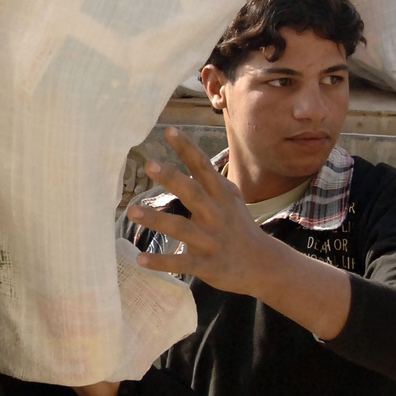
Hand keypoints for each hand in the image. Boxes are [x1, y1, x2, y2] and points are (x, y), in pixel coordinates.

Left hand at [126, 127, 351, 338]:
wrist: (264, 264)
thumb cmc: (239, 226)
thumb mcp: (230, 198)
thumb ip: (209, 179)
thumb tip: (189, 152)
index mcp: (220, 194)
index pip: (202, 166)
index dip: (186, 148)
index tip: (168, 131)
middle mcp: (216, 214)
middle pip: (192, 192)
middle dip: (171, 177)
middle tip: (149, 163)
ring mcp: (211, 240)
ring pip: (181, 228)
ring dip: (156, 219)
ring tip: (131, 211)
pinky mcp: (207, 264)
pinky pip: (181, 263)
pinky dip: (160, 262)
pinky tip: (140, 259)